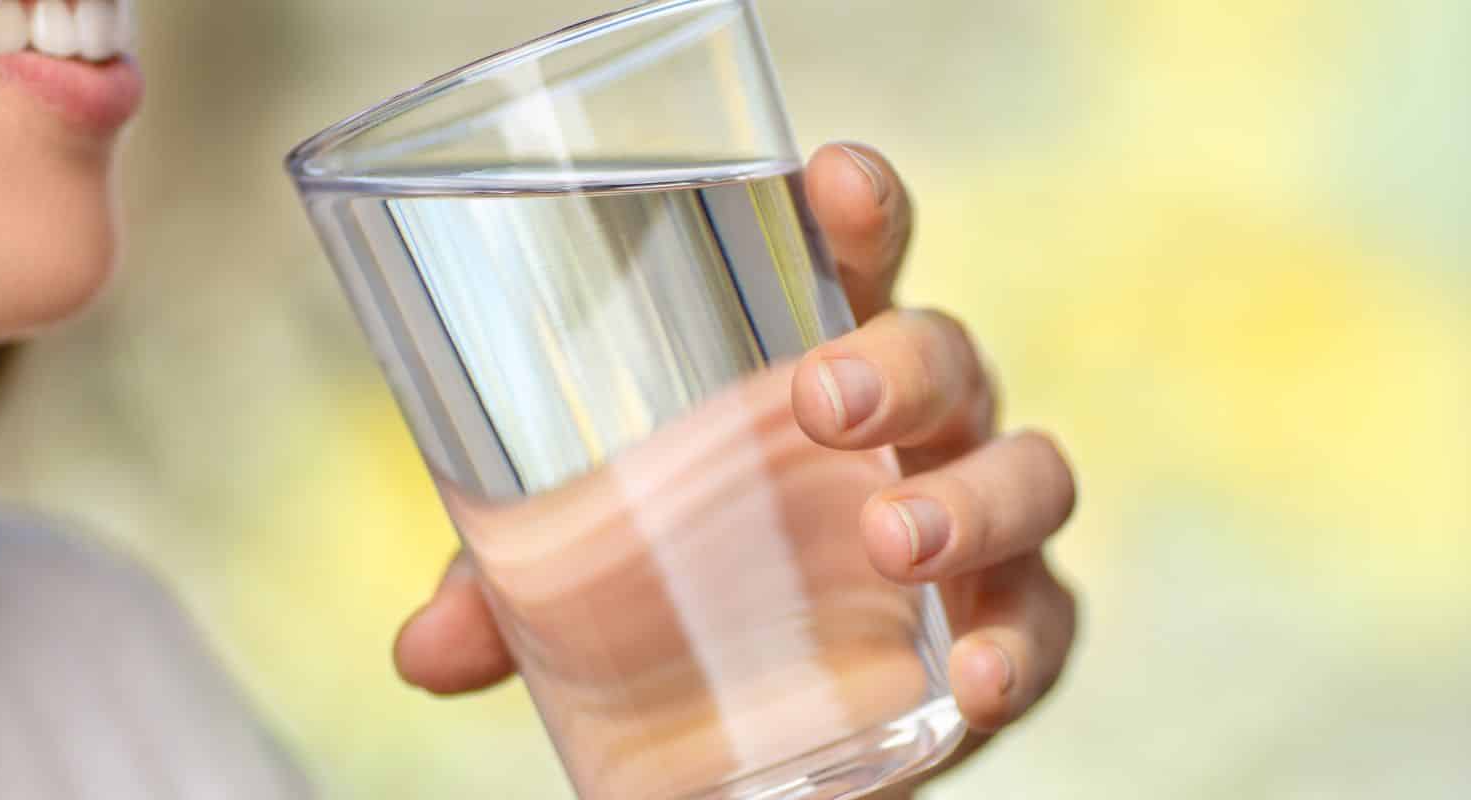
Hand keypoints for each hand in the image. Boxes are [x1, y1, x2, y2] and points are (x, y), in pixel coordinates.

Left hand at [393, 143, 1079, 788]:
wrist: (781, 723)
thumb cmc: (693, 589)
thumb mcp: (592, 577)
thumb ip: (514, 594)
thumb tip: (422, 649)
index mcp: (820, 368)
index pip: (854, 262)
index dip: (856, 210)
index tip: (828, 177)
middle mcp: (916, 430)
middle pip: (947, 353)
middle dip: (899, 360)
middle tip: (821, 401)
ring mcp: (975, 524)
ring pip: (1029, 469)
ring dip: (969, 497)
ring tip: (891, 538)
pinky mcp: (1008, 627)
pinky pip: (1048, 621)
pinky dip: (1019, 648)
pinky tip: (974, 682)